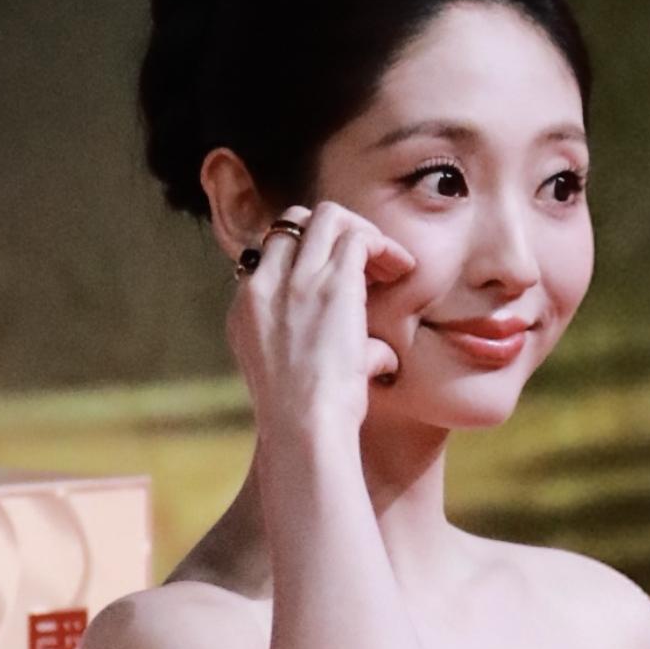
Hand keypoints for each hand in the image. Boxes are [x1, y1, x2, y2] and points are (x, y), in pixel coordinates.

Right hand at [227, 197, 417, 446]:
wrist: (304, 431)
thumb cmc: (308, 424)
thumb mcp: (303, 384)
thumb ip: (330, 357)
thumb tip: (377, 355)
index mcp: (246, 310)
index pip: (272, 255)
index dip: (308, 259)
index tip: (339, 283)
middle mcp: (263, 287)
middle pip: (292, 223)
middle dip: (332, 234)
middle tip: (366, 265)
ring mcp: (295, 281)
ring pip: (326, 217)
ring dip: (361, 232)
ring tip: (388, 264)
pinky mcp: (332, 285)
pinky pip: (357, 236)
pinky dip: (383, 245)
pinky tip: (403, 269)